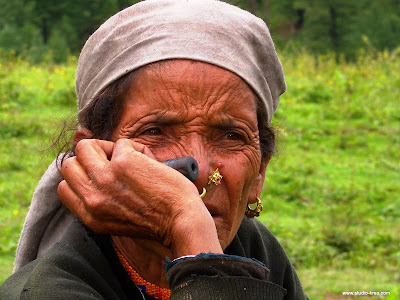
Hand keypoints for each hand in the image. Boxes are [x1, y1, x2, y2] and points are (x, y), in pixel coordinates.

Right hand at [57, 139, 221, 254]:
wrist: (181, 222)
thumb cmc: (158, 221)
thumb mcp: (118, 221)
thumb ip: (101, 202)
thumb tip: (96, 169)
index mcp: (90, 216)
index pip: (64, 188)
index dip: (81, 176)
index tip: (99, 173)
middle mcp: (92, 199)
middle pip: (68, 165)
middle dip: (89, 159)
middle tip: (112, 163)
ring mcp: (105, 179)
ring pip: (85, 146)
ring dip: (105, 147)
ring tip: (126, 158)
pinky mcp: (123, 163)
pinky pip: (121, 142)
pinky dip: (136, 148)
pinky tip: (149, 162)